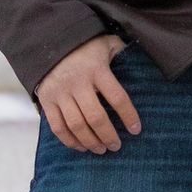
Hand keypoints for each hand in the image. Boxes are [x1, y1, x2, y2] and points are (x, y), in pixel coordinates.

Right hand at [36, 32, 140, 154]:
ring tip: (101, 150)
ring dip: (90, 141)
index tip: (136, 130)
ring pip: (76, 125)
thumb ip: (123, 53)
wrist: (49, 41)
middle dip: (108, 135)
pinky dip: (69, 141)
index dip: (128, 116)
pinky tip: (81, 147)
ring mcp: (60, 92)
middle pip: (96, 117)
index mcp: (96, 68)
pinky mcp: (46, 100)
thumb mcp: (107, 43)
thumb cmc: (85, 45)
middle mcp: (77, 82)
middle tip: (117, 146)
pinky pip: (57, 127)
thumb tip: (145, 63)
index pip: (117, 97)